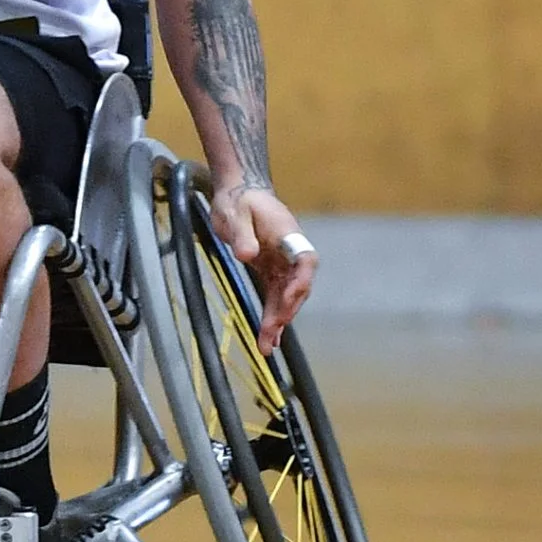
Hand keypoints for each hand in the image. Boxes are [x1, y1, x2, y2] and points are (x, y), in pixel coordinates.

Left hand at [208, 184, 316, 353]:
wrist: (238, 194)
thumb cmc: (240, 200)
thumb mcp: (237, 212)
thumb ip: (243, 234)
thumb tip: (248, 255)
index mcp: (289, 235)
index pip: (305, 261)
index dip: (300, 281)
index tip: (289, 297)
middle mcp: (291, 253)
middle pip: (297, 286)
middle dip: (286, 310)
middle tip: (272, 331)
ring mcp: (282, 264)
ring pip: (285, 297)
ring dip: (277, 321)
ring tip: (267, 347)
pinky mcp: (270, 272)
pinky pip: (273, 298)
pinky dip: (270, 316)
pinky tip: (267, 337)